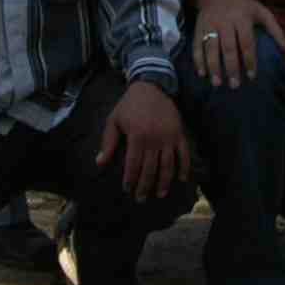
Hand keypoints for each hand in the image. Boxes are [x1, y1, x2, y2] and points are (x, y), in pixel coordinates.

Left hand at [97, 79, 193, 200]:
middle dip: (145, 186)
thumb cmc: (129, 105)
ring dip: (164, 182)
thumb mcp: (114, 120)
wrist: (151, 86)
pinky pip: (184, 153)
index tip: (127, 189)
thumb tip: (100, 163)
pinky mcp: (179, 133)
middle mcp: (154, 138)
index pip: (133, 164)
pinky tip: (181, 179)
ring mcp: (169, 136)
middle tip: (141, 198)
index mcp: (137, 135)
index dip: (130, 179)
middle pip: (150, 168)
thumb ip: (108, 142)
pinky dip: (184, 167)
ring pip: (168, 165)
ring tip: (159, 194)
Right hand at [188, 0, 284, 89]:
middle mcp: (225, 22)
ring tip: (217, 83)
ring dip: (213, 66)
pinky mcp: (198, 28)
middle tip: (234, 85)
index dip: (249, 60)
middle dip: (231, 67)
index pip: (246, 42)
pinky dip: (198, 60)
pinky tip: (201, 73)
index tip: (251, 76)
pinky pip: (197, 45)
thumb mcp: (260, 11)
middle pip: (228, 47)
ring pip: (211, 47)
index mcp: (242, 18)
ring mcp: (210, 25)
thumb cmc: (242, 4)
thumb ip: (275, 30)